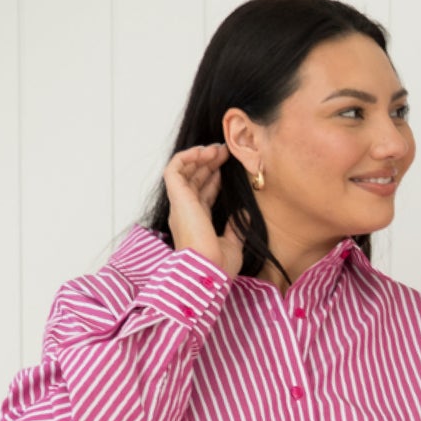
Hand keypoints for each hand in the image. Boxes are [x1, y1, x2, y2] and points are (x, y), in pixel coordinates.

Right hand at [163, 144, 244, 277]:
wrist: (208, 271)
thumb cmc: (218, 266)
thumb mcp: (232, 244)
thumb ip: (236, 228)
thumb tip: (245, 213)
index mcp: (196, 222)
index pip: (202, 194)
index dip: (213, 179)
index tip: (227, 167)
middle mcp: (185, 211)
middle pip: (193, 179)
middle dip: (208, 163)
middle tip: (225, 151)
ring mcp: (180, 204)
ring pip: (184, 171)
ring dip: (200, 156)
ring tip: (217, 148)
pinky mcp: (177, 197)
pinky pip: (175, 168)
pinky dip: (188, 156)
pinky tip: (205, 151)